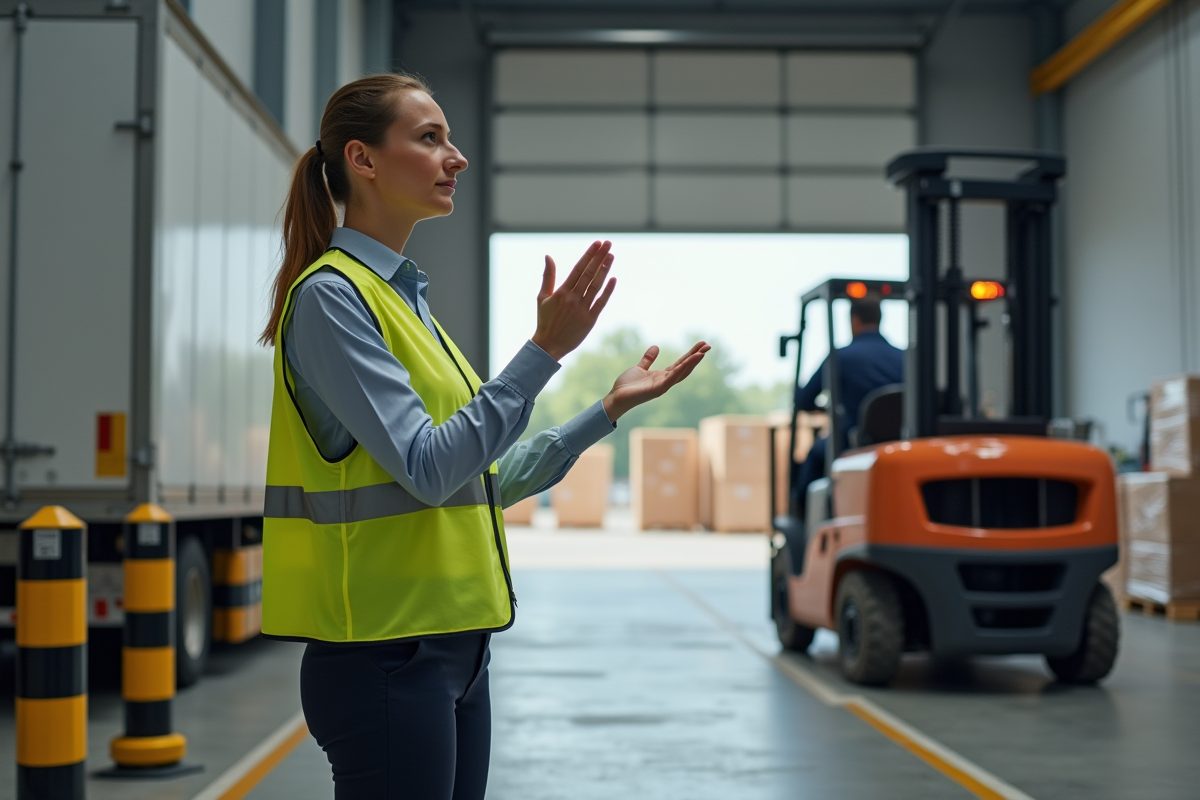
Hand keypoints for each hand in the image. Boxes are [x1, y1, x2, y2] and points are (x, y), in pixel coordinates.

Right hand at [530, 241, 616, 360]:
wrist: (548, 345)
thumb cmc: (545, 320)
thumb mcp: (542, 297)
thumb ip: (548, 276)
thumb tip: (548, 256)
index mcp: (561, 292)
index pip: (578, 268)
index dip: (588, 255)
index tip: (596, 244)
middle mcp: (572, 299)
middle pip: (588, 274)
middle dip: (599, 257)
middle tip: (608, 244)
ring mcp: (582, 309)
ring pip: (595, 286)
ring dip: (604, 270)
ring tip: (611, 256)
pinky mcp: (590, 320)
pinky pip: (601, 303)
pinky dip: (608, 291)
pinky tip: (614, 279)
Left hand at [602, 341, 710, 421]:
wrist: (616, 397)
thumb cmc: (627, 386)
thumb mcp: (639, 368)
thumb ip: (648, 359)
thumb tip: (656, 347)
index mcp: (663, 376)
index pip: (680, 363)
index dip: (691, 354)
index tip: (701, 344)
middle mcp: (666, 381)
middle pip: (685, 367)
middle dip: (696, 357)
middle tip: (708, 345)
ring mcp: (662, 386)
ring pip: (681, 373)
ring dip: (692, 363)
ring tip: (702, 353)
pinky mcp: (657, 390)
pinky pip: (671, 379)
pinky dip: (680, 370)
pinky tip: (687, 362)